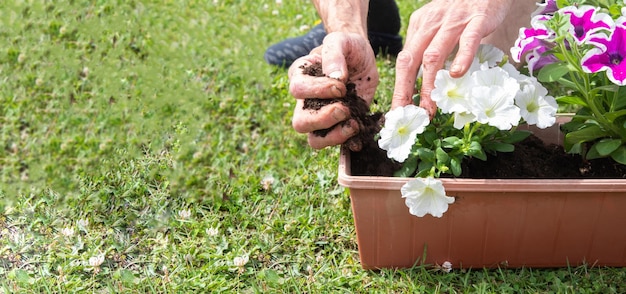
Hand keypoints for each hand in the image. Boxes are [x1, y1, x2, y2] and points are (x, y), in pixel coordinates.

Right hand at [289, 32, 378, 148]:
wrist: (363, 59)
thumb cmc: (348, 47)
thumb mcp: (341, 40)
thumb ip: (334, 54)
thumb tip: (335, 77)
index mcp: (301, 77)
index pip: (298, 90)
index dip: (318, 90)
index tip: (341, 85)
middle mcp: (306, 101)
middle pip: (300, 122)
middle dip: (322, 119)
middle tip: (344, 110)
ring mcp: (321, 117)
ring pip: (314, 140)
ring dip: (334, 137)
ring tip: (354, 125)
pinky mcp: (338, 126)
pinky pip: (337, 144)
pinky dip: (348, 143)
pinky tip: (360, 136)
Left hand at [391, 0, 513, 115]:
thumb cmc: (463, 8)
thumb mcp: (438, 24)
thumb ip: (431, 46)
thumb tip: (425, 79)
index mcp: (420, 27)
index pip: (404, 61)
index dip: (399, 87)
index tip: (398, 110)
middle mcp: (431, 24)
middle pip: (411, 60)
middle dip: (405, 90)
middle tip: (406, 114)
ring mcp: (453, 21)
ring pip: (434, 55)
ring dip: (430, 83)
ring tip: (430, 107)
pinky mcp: (477, 19)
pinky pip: (467, 40)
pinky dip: (461, 58)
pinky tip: (457, 74)